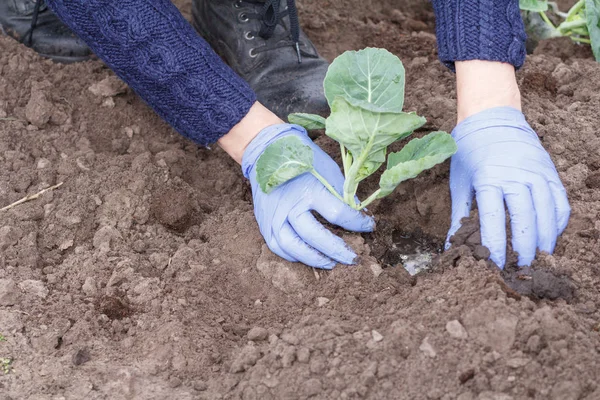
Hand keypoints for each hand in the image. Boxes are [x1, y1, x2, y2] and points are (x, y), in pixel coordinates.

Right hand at [242, 124, 374, 268]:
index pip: (338, 214)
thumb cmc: (302, 158)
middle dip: (337, 250)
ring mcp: (274, 216)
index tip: (369, 226)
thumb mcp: (327, 169)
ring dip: (314, 259)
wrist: (266, 150)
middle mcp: (289, 205)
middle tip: (353, 258)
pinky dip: (293, 255)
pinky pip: (277, 246)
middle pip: (315, 237)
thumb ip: (342, 193)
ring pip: (293, 247)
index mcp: (309, 189)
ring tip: (331, 263)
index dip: (357, 223)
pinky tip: (308, 257)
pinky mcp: (264, 222)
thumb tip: (358, 215)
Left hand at [446, 106, 570, 267]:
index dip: (495, 246)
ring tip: (537, 260)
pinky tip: (549, 238)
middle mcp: (516, 175)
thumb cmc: (470, 152)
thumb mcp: (459, 181)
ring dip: (545, 240)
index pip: (495, 220)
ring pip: (548, 213)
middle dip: (524, 249)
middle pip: (526, 220)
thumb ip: (459, 216)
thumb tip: (453, 246)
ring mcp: (537, 172)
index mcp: (489, 178)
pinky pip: (560, 202)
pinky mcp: (550, 171)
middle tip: (518, 269)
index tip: (493, 265)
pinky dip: (557, 222)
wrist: (492, 118)